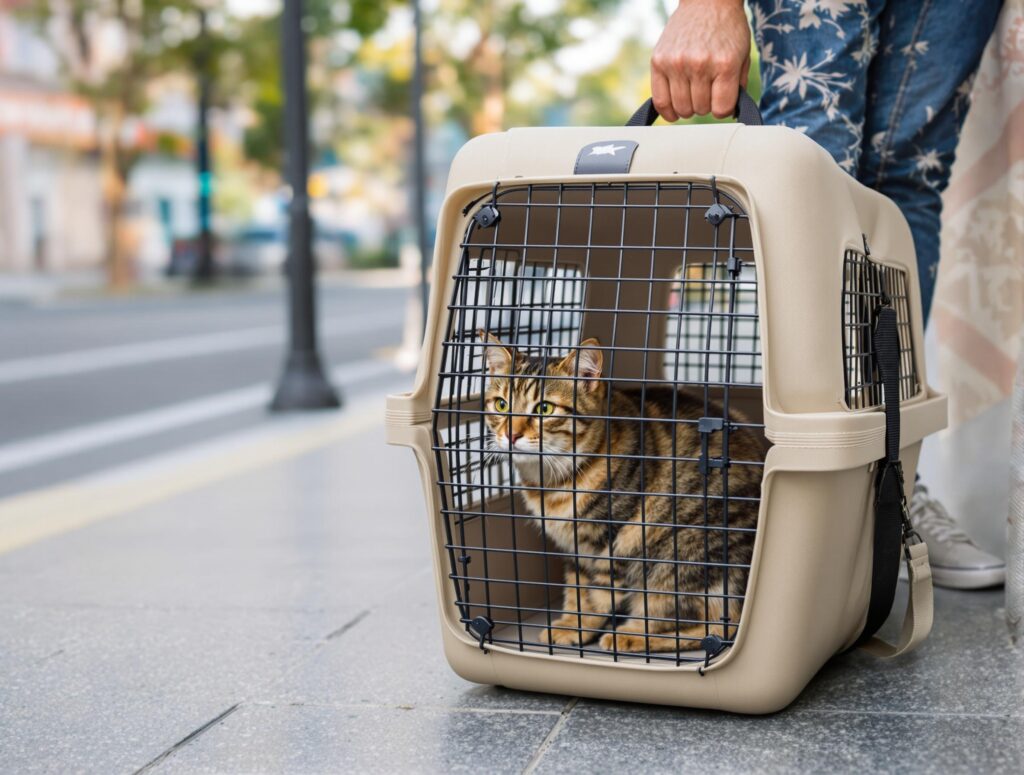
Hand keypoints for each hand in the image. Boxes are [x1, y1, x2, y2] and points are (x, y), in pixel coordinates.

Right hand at [651, 0, 750, 121]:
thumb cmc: (727, 29)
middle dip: (705, 105)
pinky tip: (674, 112)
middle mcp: (699, 64)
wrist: (707, 2)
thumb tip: (728, 113)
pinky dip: (668, 112)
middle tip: (706, 91)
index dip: (723, 109)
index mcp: (725, 64)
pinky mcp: (658, 62)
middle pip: (700, 109)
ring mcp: (676, 63)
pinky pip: (660, 101)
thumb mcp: (743, 55)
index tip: (722, 100)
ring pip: (681, 108)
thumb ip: (738, 86)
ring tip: (693, 94)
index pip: (721, 109)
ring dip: (688, 107)